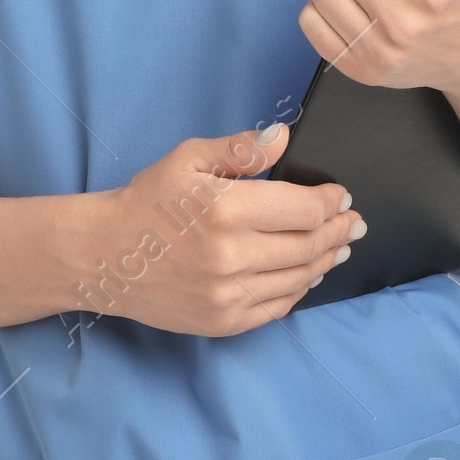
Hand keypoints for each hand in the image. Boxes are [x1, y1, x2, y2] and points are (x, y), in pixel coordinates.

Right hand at [82, 122, 364, 336]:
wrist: (105, 255)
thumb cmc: (147, 200)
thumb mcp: (189, 158)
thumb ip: (241, 149)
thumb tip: (284, 137)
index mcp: (226, 209)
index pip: (305, 210)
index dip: (332, 202)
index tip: (342, 196)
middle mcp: (231, 257)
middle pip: (309, 246)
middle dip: (339, 231)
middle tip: (354, 223)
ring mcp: (228, 295)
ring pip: (299, 279)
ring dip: (325, 260)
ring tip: (338, 247)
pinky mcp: (223, 322)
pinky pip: (277, 307)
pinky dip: (298, 289)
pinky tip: (306, 274)